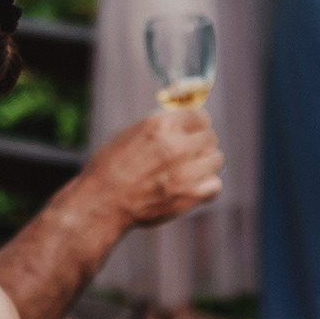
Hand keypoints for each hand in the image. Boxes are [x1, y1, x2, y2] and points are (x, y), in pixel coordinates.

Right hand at [88, 106, 224, 227]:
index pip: (200, 116)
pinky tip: (193, 188)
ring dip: (206, 164)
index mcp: (161, 125)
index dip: (197, 125)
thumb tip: (184, 123)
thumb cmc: (110, 168)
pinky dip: (207, 186)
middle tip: (189, 155)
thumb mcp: (131, 133)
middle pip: (210, 137)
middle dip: (201, 144)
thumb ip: (161, 127)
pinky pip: (216, 184)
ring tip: (189, 172)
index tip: (193, 132)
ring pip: (217, 159)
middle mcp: (177, 145)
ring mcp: (186, 171)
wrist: (102, 202)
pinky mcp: (191, 195)